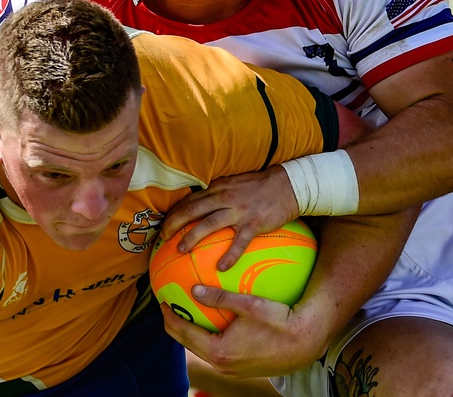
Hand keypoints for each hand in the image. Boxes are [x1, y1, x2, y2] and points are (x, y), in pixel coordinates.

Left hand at [160, 286, 327, 377]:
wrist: (305, 342)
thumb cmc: (280, 321)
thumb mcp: (250, 305)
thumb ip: (221, 297)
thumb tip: (194, 289)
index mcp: (219, 350)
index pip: (184, 333)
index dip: (170, 316)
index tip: (162, 301)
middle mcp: (222, 364)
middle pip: (188, 344)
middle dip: (175, 325)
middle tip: (168, 306)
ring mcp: (231, 369)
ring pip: (202, 350)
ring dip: (191, 333)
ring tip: (186, 314)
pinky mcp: (241, 369)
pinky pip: (217, 353)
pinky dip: (208, 339)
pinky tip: (214, 325)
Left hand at [161, 167, 299, 269]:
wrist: (289, 185)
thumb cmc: (262, 186)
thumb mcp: (235, 183)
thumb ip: (219, 192)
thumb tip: (203, 204)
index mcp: (219, 188)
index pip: (191, 200)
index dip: (174, 212)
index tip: (164, 224)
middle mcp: (225, 197)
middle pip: (192, 210)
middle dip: (174, 224)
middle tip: (163, 237)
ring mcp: (239, 211)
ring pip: (209, 224)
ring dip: (192, 237)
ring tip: (181, 250)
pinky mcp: (254, 223)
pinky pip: (239, 242)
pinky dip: (229, 255)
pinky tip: (221, 268)